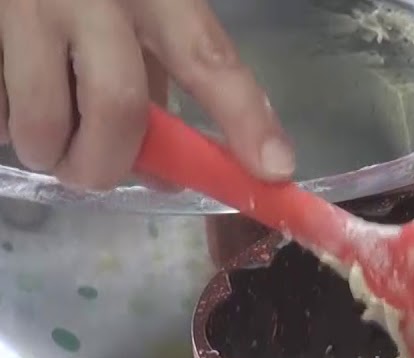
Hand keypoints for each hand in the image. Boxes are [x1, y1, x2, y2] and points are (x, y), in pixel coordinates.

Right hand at [0, 0, 292, 190]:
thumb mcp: (138, 9)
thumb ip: (159, 80)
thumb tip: (171, 174)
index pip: (207, 56)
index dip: (243, 117)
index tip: (274, 169)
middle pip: (117, 105)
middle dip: (107, 163)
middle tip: (95, 173)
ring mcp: (22, 6)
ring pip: (41, 119)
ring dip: (48, 151)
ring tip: (46, 137)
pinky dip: (6, 125)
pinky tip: (12, 101)